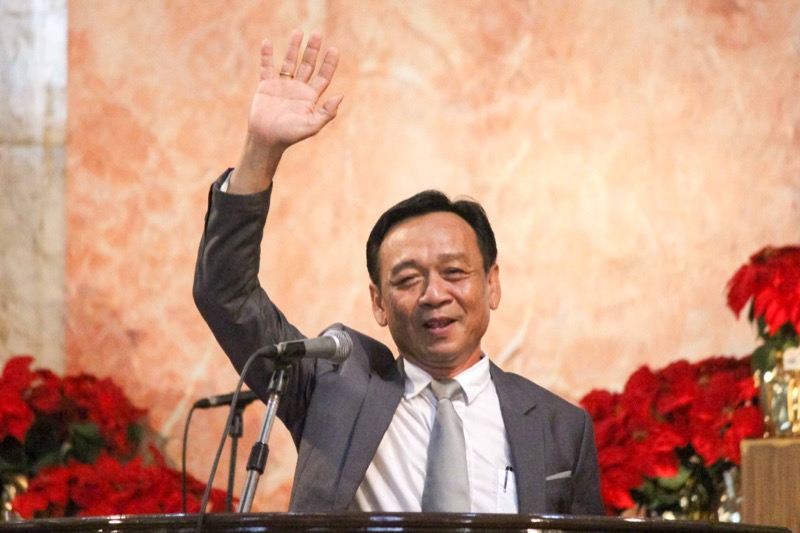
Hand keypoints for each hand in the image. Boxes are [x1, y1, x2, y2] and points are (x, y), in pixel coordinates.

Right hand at [250, 30, 341, 146]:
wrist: (266, 139)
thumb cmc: (290, 135)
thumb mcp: (312, 126)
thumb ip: (327, 112)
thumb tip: (341, 96)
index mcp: (310, 98)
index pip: (323, 77)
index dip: (329, 64)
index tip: (334, 50)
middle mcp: (298, 89)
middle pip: (308, 65)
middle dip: (313, 50)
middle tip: (318, 34)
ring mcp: (282, 86)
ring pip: (289, 62)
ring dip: (293, 48)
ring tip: (298, 32)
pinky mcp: (266, 86)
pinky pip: (266, 67)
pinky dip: (266, 55)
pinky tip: (267, 42)